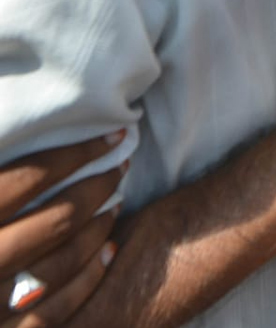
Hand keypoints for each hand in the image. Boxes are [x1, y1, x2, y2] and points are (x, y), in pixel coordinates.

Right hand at [0, 136, 125, 324]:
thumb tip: (13, 113)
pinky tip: (106, 251)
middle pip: (52, 222)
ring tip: (115, 202)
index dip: (73, 155)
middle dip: (95, 189)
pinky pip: (53, 313)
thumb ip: (0, 178)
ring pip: (59, 265)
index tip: (111, 136)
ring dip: (97, 230)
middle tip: (120, 165)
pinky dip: (87, 280)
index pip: (25, 180)